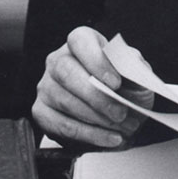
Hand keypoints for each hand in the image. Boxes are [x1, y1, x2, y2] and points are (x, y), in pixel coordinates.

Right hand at [31, 26, 152, 148]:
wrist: (121, 112)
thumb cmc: (126, 86)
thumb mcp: (136, 73)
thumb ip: (132, 67)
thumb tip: (127, 66)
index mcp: (82, 42)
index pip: (80, 40)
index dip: (96, 60)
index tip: (115, 82)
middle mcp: (57, 61)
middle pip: (67, 72)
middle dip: (96, 96)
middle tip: (120, 112)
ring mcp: (46, 86)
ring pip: (64, 101)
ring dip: (95, 118)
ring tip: (120, 126)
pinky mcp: (42, 112)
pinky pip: (61, 125)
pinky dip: (89, 134)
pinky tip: (109, 138)